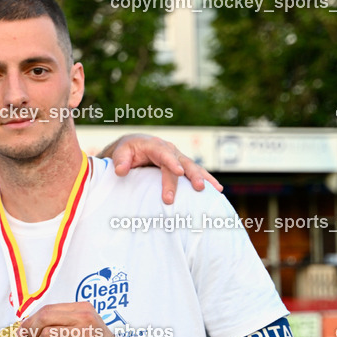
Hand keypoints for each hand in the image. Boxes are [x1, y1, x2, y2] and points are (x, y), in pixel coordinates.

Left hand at [18, 302, 133, 336]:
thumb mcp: (86, 324)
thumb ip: (65, 322)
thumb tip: (35, 325)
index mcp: (81, 308)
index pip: (48, 308)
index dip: (31, 319)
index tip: (24, 328)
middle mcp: (82, 318)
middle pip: (44, 317)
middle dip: (30, 329)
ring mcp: (82, 334)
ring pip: (46, 334)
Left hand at [105, 133, 221, 204]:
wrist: (134, 146)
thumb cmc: (127, 151)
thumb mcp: (120, 153)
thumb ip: (120, 161)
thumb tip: (121, 170)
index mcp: (155, 146)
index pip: (164, 154)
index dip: (172, 163)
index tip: (178, 173)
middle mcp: (170, 150)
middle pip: (183, 162)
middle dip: (191, 175)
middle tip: (198, 188)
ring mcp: (178, 158)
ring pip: (193, 167)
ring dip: (204, 178)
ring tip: (215, 190)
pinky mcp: (182, 165)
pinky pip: (195, 172)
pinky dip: (206, 179)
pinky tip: (217, 190)